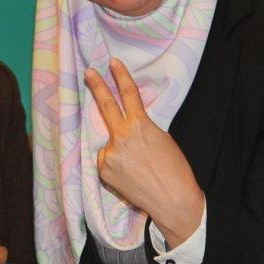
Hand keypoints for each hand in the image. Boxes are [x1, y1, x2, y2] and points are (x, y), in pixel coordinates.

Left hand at [85, 59, 205, 247]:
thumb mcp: (162, 139)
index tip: (113, 63)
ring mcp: (109, 155)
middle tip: (89, 72)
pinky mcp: (103, 171)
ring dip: (119, 149)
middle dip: (97, 86)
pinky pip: (106, 160)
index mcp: (139, 125)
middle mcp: (120, 137)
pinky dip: (115, 164)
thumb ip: (140, 129)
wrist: (173, 200)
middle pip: (105, 106)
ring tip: (137, 167)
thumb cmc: (174, 169)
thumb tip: (126, 130)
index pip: (128, 94)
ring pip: (109, 144)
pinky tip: (130, 175)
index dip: (121, 76)